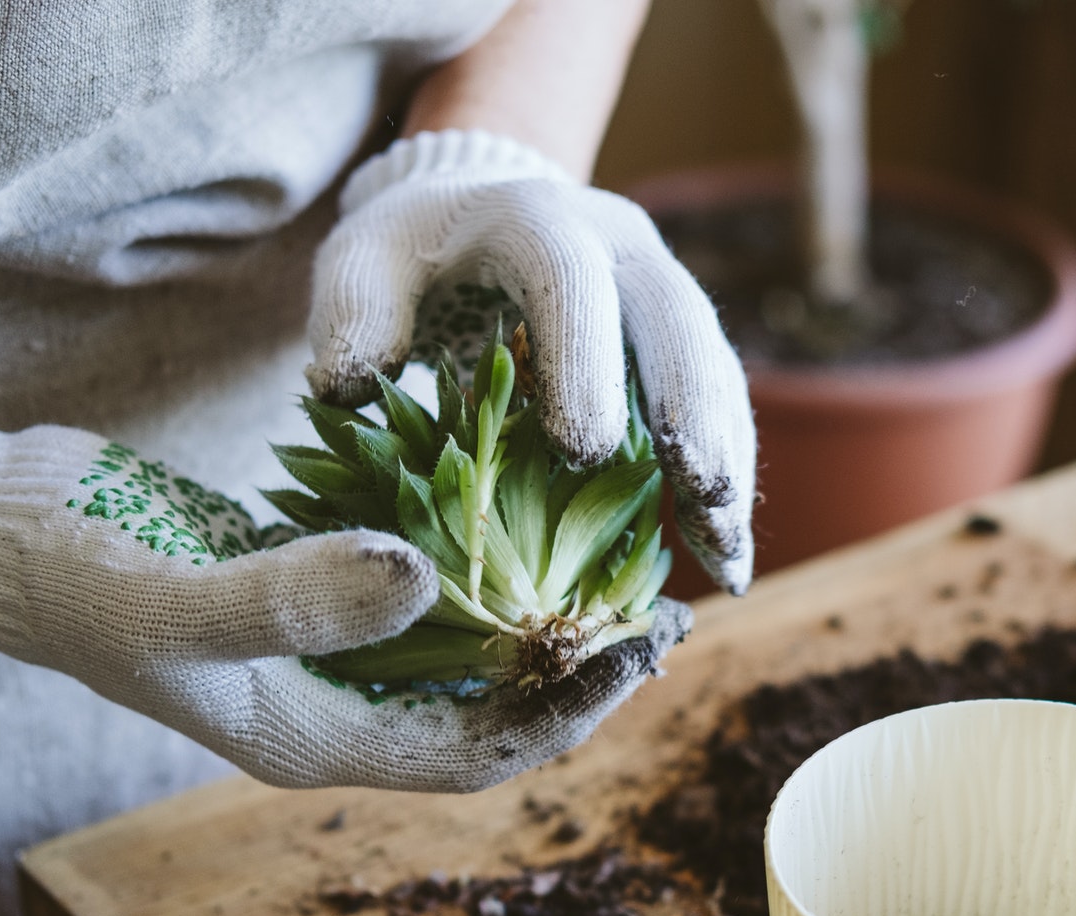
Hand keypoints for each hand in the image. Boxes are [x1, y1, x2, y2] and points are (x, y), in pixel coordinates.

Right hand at [0, 403, 691, 791]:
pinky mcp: (314, 596)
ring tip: (617, 568)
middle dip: (577, 673)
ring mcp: (324, 658)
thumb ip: (298, 598)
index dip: (568, 711)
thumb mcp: (177, 595)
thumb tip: (433, 579)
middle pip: (489, 716)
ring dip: (540, 623)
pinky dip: (484, 574)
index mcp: (313, 741)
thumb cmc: (72, 572)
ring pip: (465, 660)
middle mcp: (333, 711)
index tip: (641, 647)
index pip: (478, 752)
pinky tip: (527, 519)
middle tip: (661, 609)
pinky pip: (426, 602)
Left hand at [306, 128, 755, 594]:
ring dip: (728, 457)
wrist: (474, 207)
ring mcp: (660, 289)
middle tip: (704, 496)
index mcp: (537, 219)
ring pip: (713, 366)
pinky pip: (719, 402)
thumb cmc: (412, 249)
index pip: (571, 281)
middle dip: (695, 412)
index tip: (583, 451)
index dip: (584, 361)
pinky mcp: (680, 339)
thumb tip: (347, 386)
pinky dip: (726, 473)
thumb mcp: (362, 260)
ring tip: (728, 548)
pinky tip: (726, 549)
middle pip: (677, 321)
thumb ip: (352, 311)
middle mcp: (619, 246)